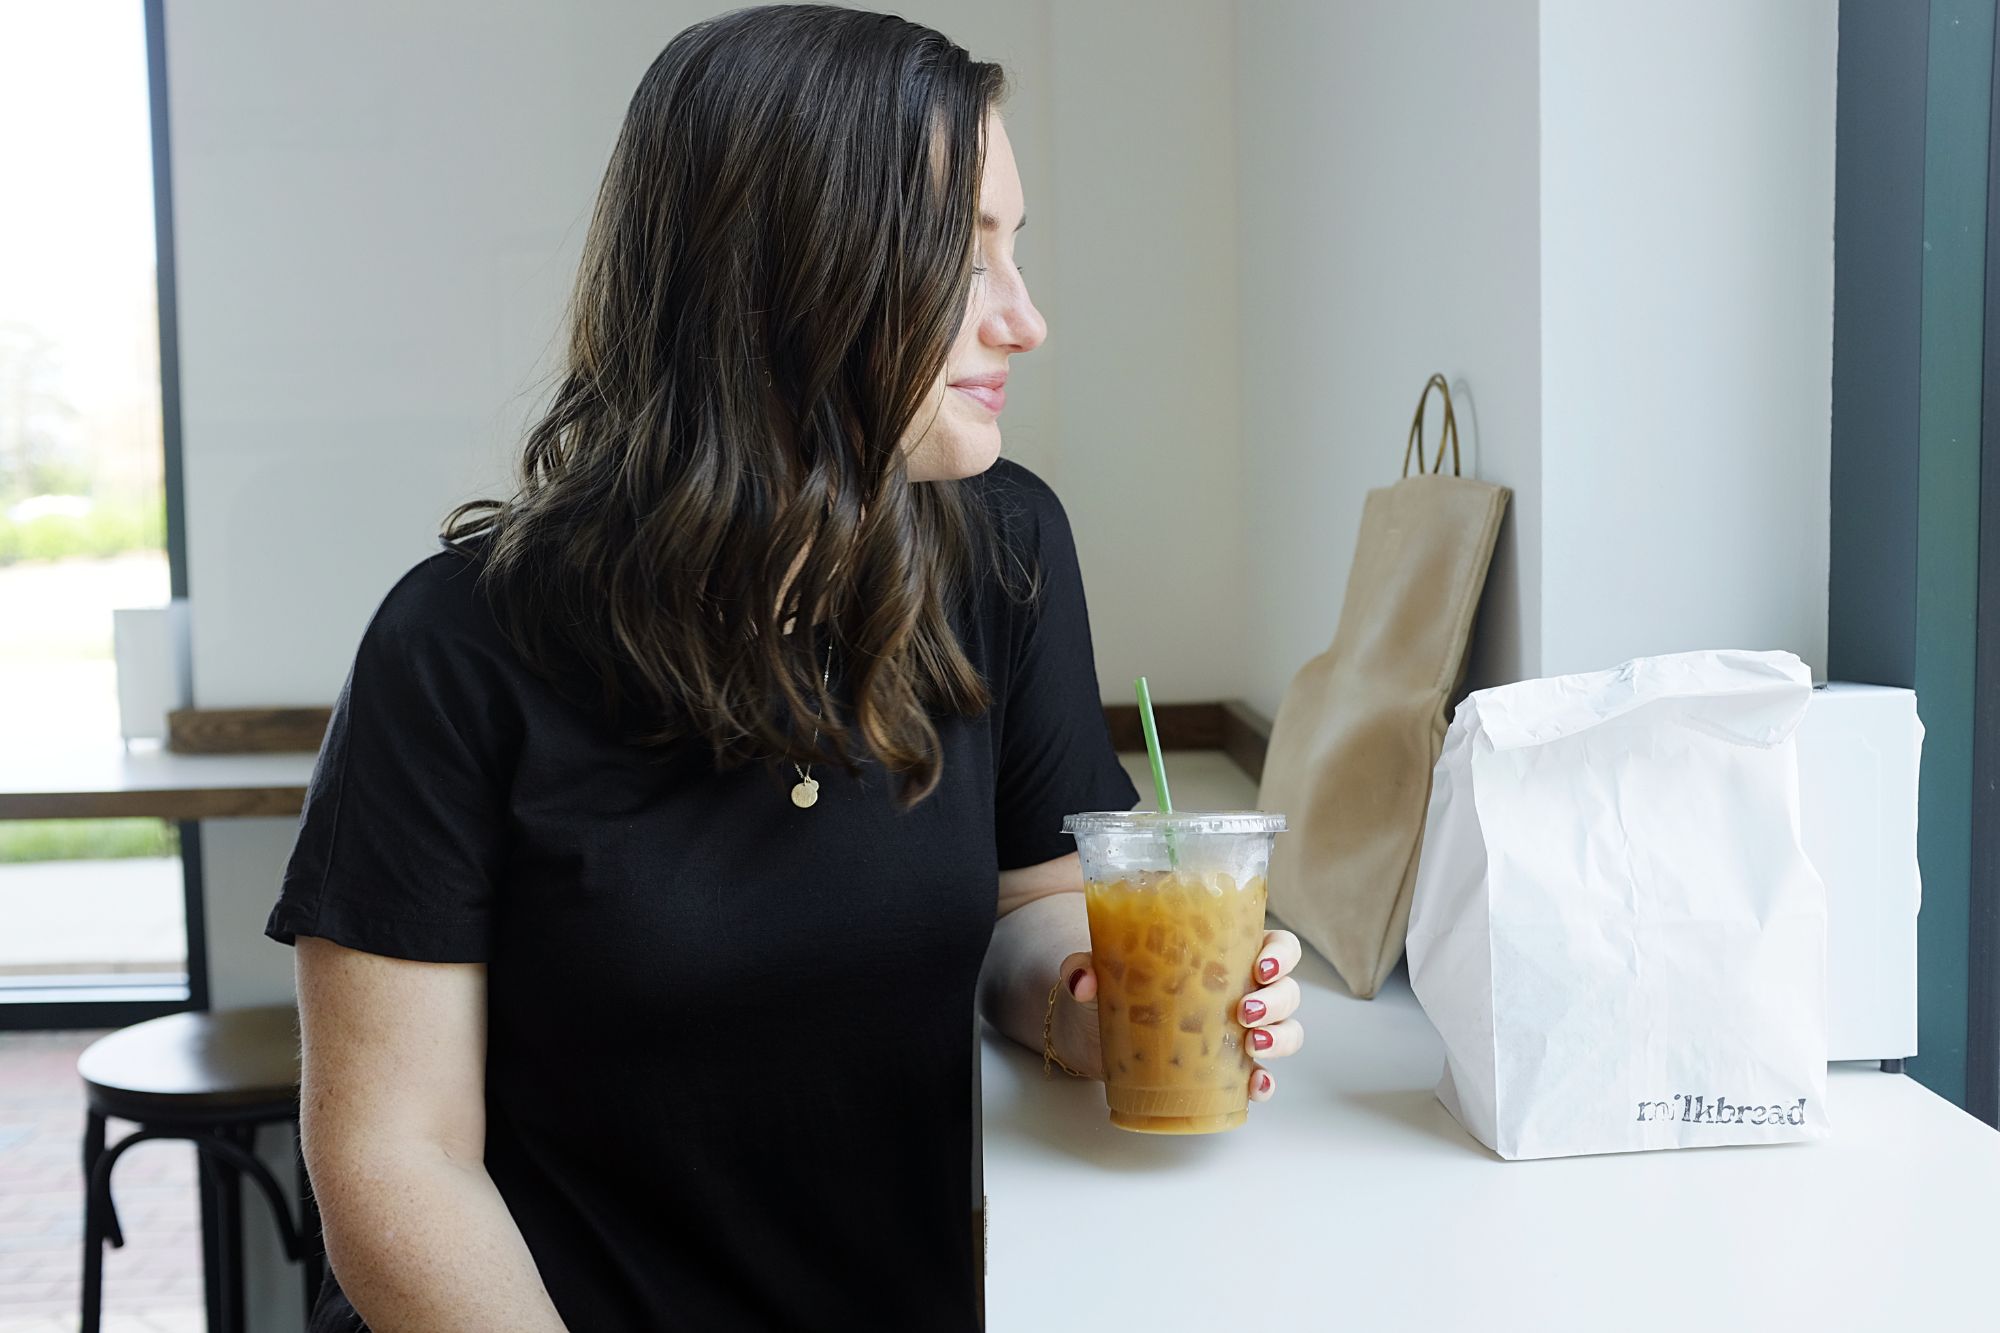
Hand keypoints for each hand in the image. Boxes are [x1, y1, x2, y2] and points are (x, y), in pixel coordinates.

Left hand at [1052, 928, 1305, 1102]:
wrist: (1100, 1030)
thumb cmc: (1118, 985)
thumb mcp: (1102, 966)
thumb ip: (1086, 965)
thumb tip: (1084, 981)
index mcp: (1228, 952)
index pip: (1275, 946)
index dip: (1280, 955)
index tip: (1259, 967)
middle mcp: (1244, 988)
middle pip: (1286, 989)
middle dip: (1277, 1002)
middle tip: (1245, 1012)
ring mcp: (1242, 1030)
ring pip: (1286, 1030)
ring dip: (1280, 1038)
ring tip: (1253, 1047)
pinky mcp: (1230, 1067)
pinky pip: (1262, 1075)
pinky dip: (1265, 1082)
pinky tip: (1256, 1085)